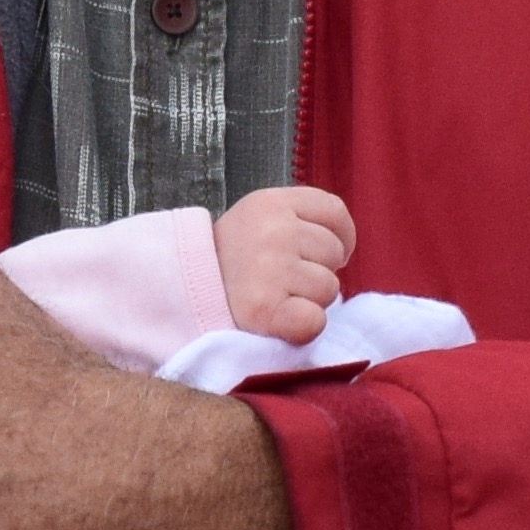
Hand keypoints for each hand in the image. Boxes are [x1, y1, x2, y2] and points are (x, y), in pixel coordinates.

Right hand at [213, 183, 352, 343]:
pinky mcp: (266, 309)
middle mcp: (274, 231)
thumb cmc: (233, 258)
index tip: (319, 254)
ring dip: (310, 299)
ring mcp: (270, 269)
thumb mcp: (260, 218)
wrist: (184, 291)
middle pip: (334, 253)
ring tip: (277, 296)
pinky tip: (281, 319)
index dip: (339, 237)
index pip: (335, 212)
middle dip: (317, 269)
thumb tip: (344, 248)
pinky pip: (315, 321)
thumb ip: (300, 219)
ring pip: (330, 288)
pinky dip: (304, 326)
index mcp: (272, 203)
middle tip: (283, 278)